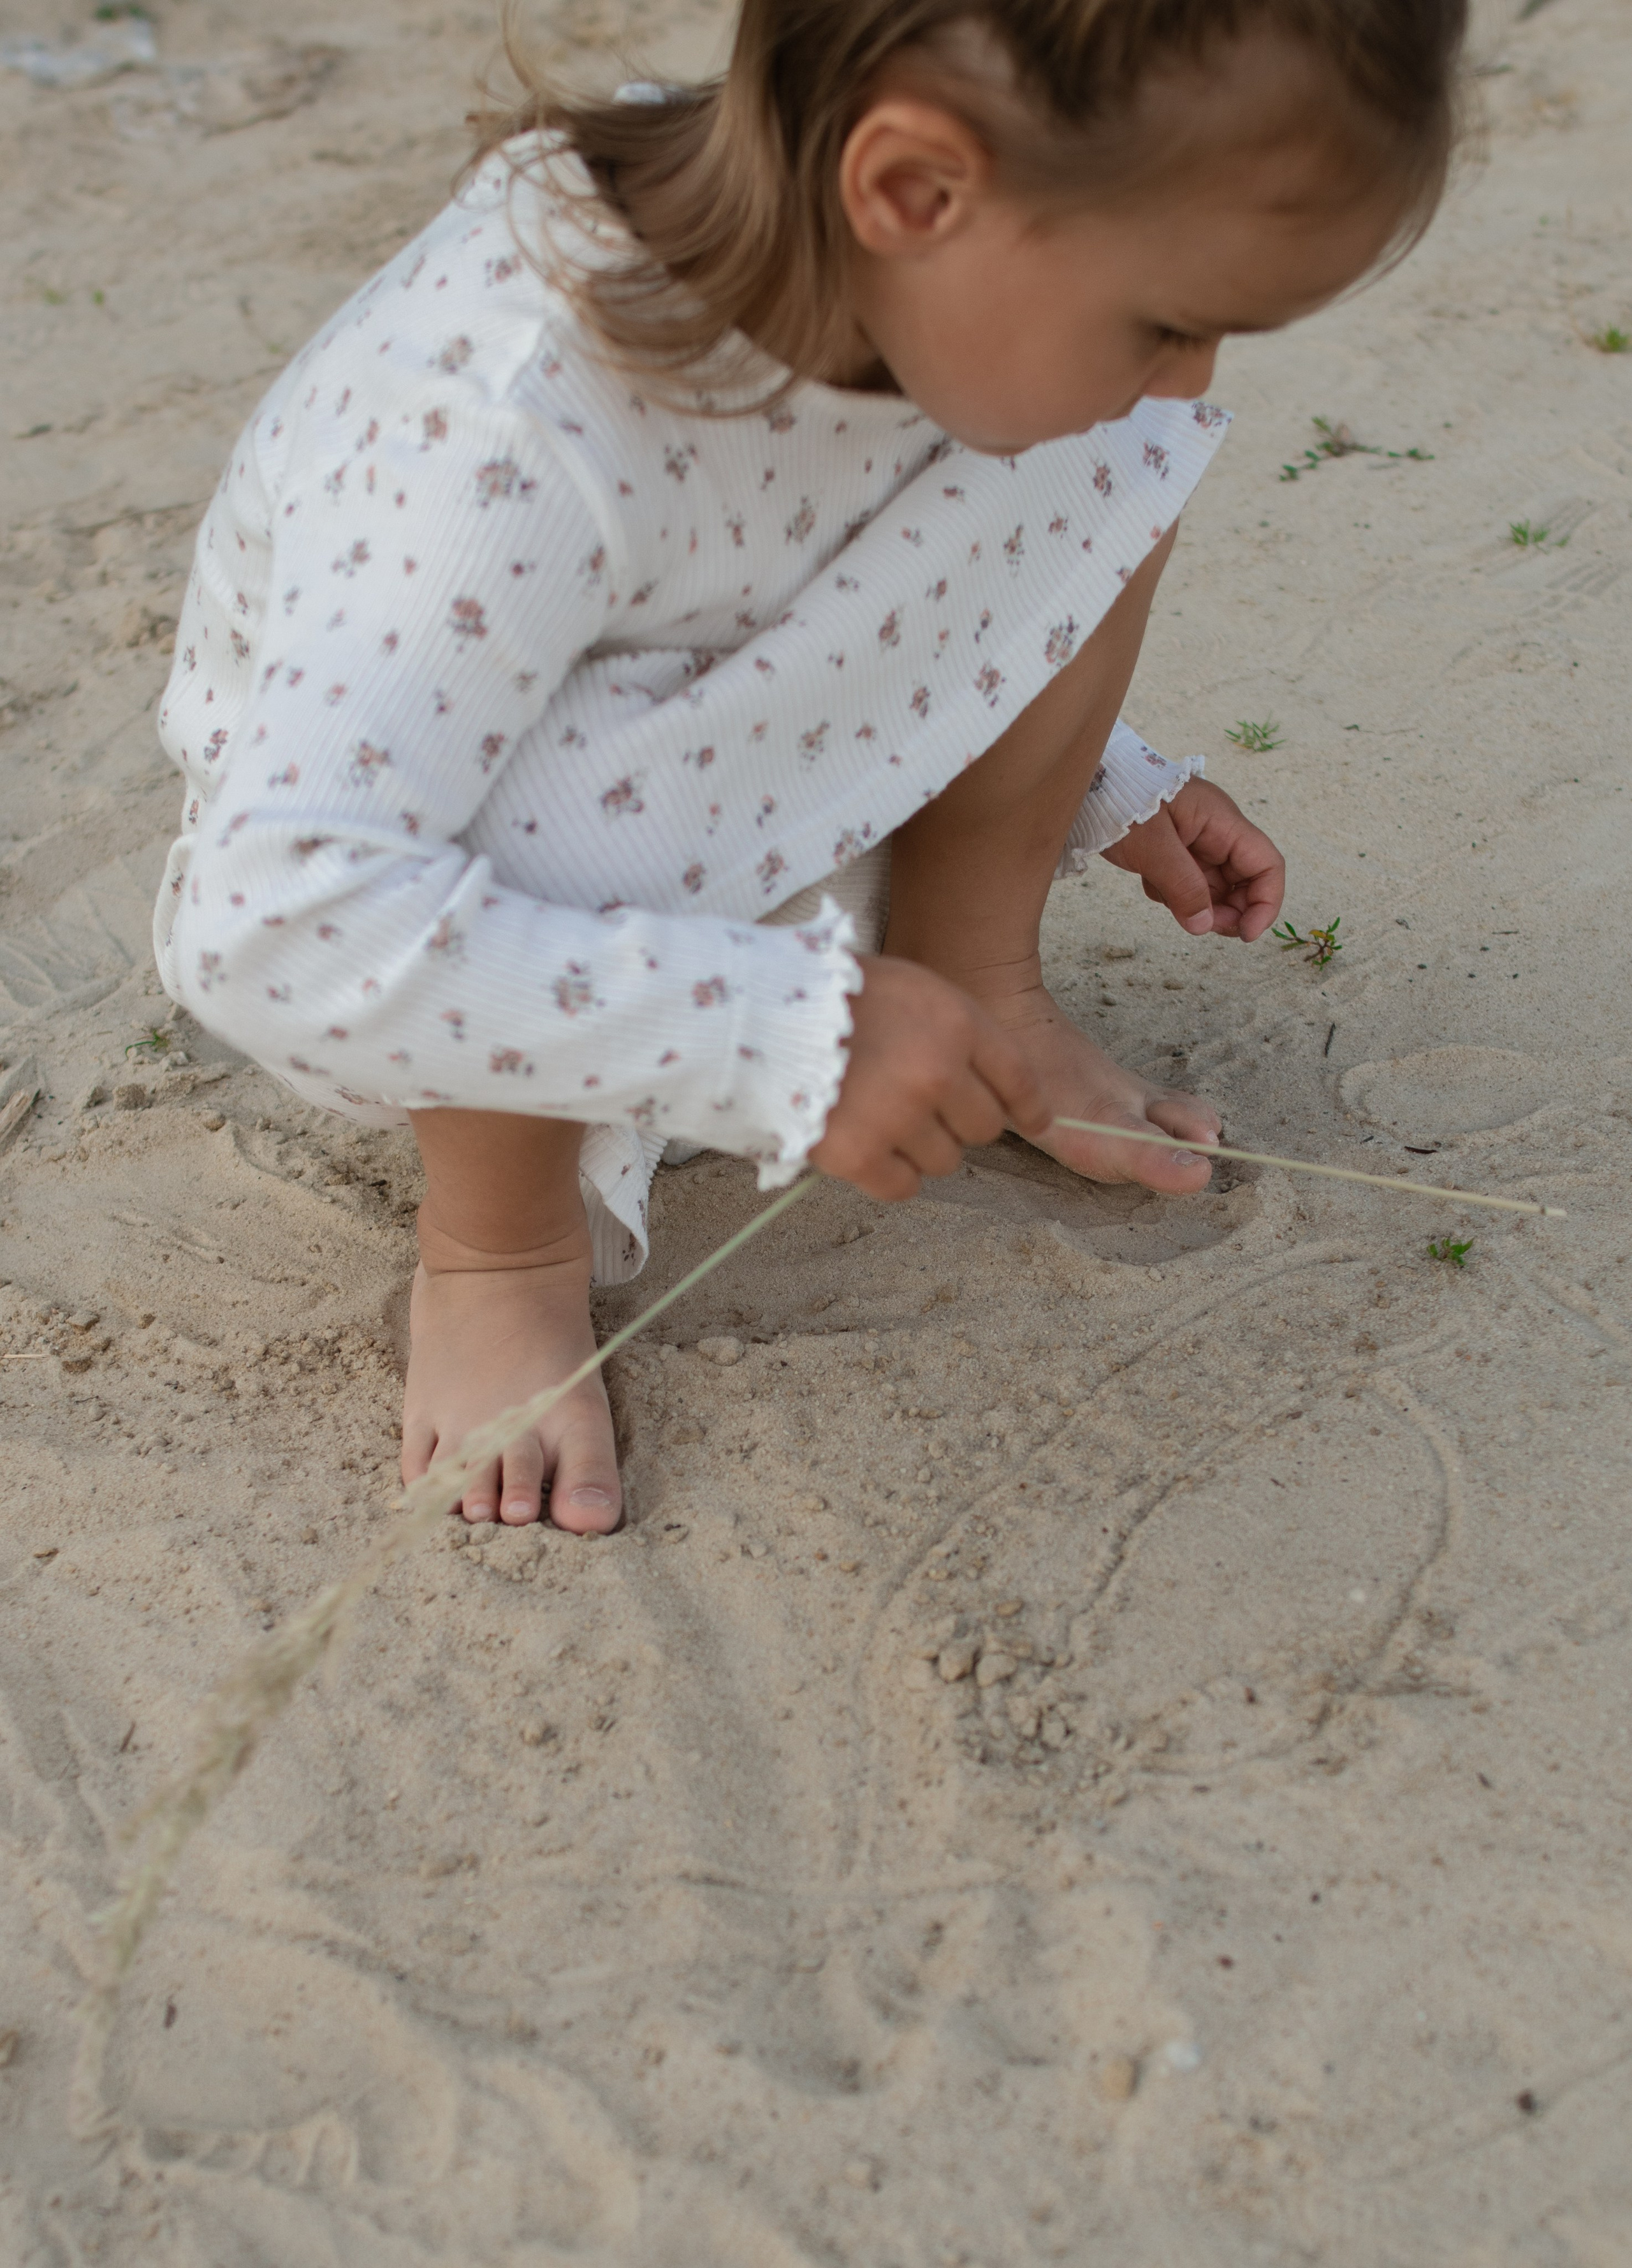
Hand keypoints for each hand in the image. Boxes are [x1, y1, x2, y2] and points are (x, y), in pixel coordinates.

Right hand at [811, 955, 1049, 1200]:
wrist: (754, 1014)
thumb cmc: (834, 995)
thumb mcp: (910, 987)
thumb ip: (956, 1031)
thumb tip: (999, 1088)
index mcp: (954, 1022)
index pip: (1017, 1079)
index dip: (1031, 1107)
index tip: (1037, 1122)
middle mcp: (936, 1071)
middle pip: (984, 1127)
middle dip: (961, 1122)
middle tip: (922, 1107)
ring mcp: (898, 1116)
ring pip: (946, 1161)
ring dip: (921, 1148)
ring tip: (882, 1119)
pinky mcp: (858, 1154)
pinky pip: (903, 1186)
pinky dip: (889, 1175)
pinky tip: (868, 1149)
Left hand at [1100, 778, 1285, 940]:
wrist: (1089, 788)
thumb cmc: (1122, 803)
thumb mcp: (1152, 847)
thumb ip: (1182, 886)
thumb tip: (1204, 925)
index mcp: (1222, 822)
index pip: (1267, 864)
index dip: (1266, 903)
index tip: (1246, 934)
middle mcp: (1216, 833)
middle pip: (1244, 883)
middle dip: (1228, 911)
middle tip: (1200, 925)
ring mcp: (1197, 844)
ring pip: (1213, 890)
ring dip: (1194, 904)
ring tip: (1162, 891)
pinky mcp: (1177, 854)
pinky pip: (1187, 886)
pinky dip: (1171, 894)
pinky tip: (1149, 880)